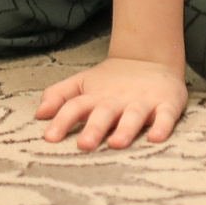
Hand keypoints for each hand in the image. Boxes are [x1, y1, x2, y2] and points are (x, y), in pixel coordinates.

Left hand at [36, 57, 187, 150]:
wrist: (151, 59)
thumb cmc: (111, 82)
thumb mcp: (83, 84)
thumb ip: (60, 96)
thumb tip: (38, 114)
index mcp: (96, 96)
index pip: (75, 106)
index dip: (62, 120)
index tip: (50, 138)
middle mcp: (117, 99)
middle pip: (104, 113)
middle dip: (94, 128)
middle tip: (83, 145)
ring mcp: (142, 101)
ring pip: (134, 115)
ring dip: (125, 129)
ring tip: (116, 144)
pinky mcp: (166, 104)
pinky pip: (166, 116)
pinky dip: (162, 126)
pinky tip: (156, 138)